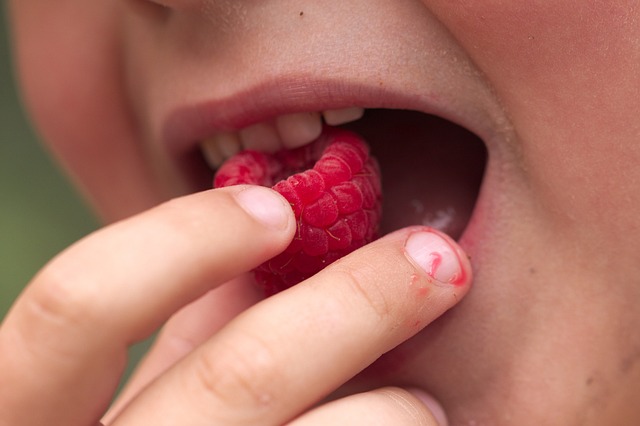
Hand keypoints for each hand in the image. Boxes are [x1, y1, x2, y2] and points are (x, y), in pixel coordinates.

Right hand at [0, 186, 469, 424]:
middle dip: (355, 303)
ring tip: (422, 403)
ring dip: (390, 411)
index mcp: (33, 422)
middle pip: (238, 375)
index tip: (279, 209)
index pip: (79, 303)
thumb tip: (260, 251)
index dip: (182, 239)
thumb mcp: (141, 408)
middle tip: (435, 260)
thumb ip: (182, 340)